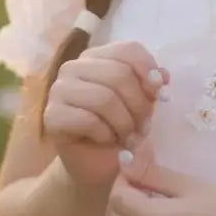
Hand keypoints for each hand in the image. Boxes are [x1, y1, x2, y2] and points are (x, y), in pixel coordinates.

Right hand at [42, 40, 168, 189]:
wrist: (96, 166)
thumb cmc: (120, 129)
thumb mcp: (142, 103)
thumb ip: (151, 85)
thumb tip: (162, 76)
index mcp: (97, 57)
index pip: (127, 50)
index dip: (148, 70)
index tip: (162, 94)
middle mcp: (74, 67)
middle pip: (119, 74)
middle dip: (139, 105)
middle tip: (145, 127)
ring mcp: (59, 90)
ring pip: (104, 98)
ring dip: (124, 123)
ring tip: (130, 138)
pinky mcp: (52, 116)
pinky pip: (88, 120)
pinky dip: (106, 134)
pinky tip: (108, 141)